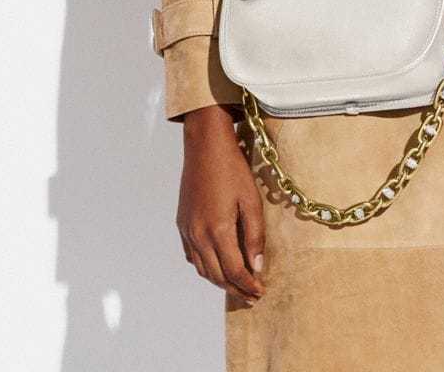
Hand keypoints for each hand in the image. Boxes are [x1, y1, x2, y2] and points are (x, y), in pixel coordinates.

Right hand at [176, 104, 266, 304]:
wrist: (205, 147)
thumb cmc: (232, 169)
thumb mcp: (251, 200)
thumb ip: (255, 235)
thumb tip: (257, 266)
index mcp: (217, 230)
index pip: (234, 271)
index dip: (248, 285)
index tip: (260, 292)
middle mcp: (198, 234)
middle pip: (216, 275)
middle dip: (235, 289)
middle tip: (252, 297)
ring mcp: (187, 230)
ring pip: (202, 268)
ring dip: (219, 281)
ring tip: (237, 286)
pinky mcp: (182, 223)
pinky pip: (192, 255)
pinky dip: (206, 267)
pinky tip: (217, 266)